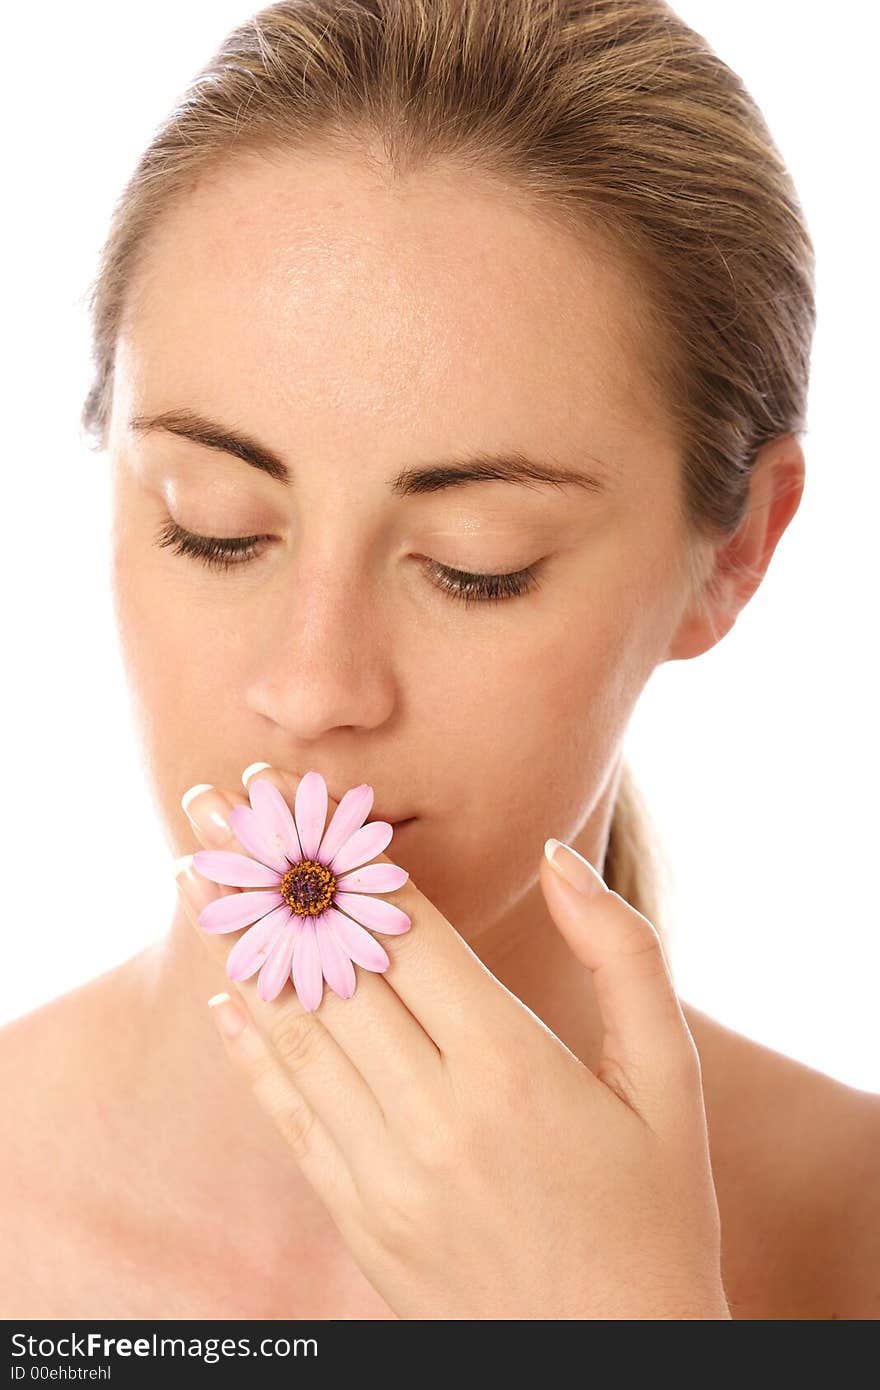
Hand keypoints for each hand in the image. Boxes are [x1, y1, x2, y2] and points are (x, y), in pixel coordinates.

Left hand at [174, 763, 730, 1319]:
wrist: (613, 1368)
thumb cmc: (656, 1213)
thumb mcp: (671, 1080)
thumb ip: (623, 955)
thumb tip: (557, 858)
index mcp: (513, 1068)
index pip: (404, 932)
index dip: (342, 852)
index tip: (293, 791)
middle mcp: (433, 1114)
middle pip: (328, 964)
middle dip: (265, 873)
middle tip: (210, 802)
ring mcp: (384, 1172)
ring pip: (293, 1031)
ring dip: (235, 942)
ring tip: (190, 872)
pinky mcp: (361, 1217)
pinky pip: (289, 1115)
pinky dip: (250, 1049)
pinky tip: (222, 995)